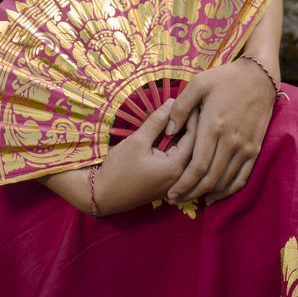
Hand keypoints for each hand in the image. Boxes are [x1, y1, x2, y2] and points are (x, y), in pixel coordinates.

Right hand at [93, 100, 197, 215]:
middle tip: (190, 105)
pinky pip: (179, 161)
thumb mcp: (137, 141)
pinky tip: (172, 133)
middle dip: (192, 125)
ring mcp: (174, 183)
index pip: (194, 137)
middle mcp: (180, 177)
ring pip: (187, 155)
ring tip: (182, 115)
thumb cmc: (119, 168)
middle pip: (194, 147)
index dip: (194, 117)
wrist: (103, 196)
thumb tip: (172, 102)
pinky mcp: (166, 184)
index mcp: (176, 167)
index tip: (193, 100)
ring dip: (185, 135)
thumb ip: (156, 122)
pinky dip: (178, 146)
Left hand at [163, 59, 276, 206]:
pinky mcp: (255, 148)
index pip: (197, 166)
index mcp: (213, 126)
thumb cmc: (225, 78)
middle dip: (191, 193)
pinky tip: (216, 195)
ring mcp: (245, 147)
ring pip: (225, 181)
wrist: (259, 77)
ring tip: (191, 199)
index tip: (170, 193)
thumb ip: (181, 107)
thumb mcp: (198, 83)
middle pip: (209, 178)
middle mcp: (230, 141)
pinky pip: (242, 177)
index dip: (183, 183)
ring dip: (208, 194)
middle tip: (176, 200)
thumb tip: (169, 131)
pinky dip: (229, 190)